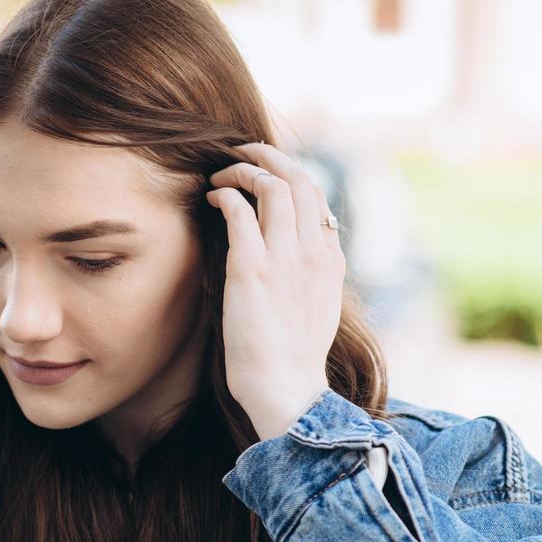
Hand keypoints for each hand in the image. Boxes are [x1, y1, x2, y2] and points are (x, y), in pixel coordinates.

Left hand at [205, 142, 344, 439]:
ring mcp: (285, 257)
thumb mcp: (317, 307)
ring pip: (271, 185)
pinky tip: (212, 197)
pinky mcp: (253, 269)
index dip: (290, 174)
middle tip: (240, 152)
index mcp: (330, 259)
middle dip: (267, 156)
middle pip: (298, 178)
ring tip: (220, 174)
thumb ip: (313, 273)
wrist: (285, 389)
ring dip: (242, 169)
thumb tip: (302, 250)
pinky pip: (240, 211)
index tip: (265, 173)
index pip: (317, 196)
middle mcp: (313, 251)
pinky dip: (225, 192)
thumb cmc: (292, 357)